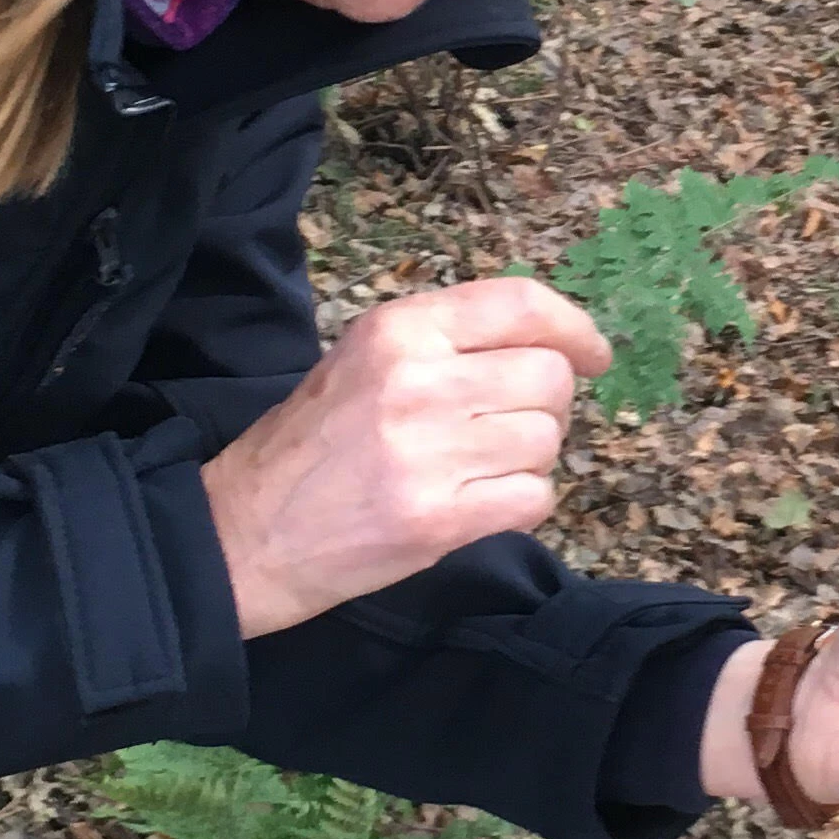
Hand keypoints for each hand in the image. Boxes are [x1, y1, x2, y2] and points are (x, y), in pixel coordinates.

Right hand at [202, 278, 609, 637]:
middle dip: (548, 406)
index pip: (521, 304)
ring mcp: (428, 453)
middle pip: (549, 376)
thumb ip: (448, 343)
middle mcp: (417, 381)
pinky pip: (534, 498)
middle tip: (507, 427)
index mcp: (398, 330)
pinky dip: (521, 503)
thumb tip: (553, 345)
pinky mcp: (437, 521)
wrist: (245, 534)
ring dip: (529, 458)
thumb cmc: (311, 444)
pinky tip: (477, 504)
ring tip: (477, 468)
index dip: (575, 328)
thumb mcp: (364, 360)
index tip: (593, 355)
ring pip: (546, 439)